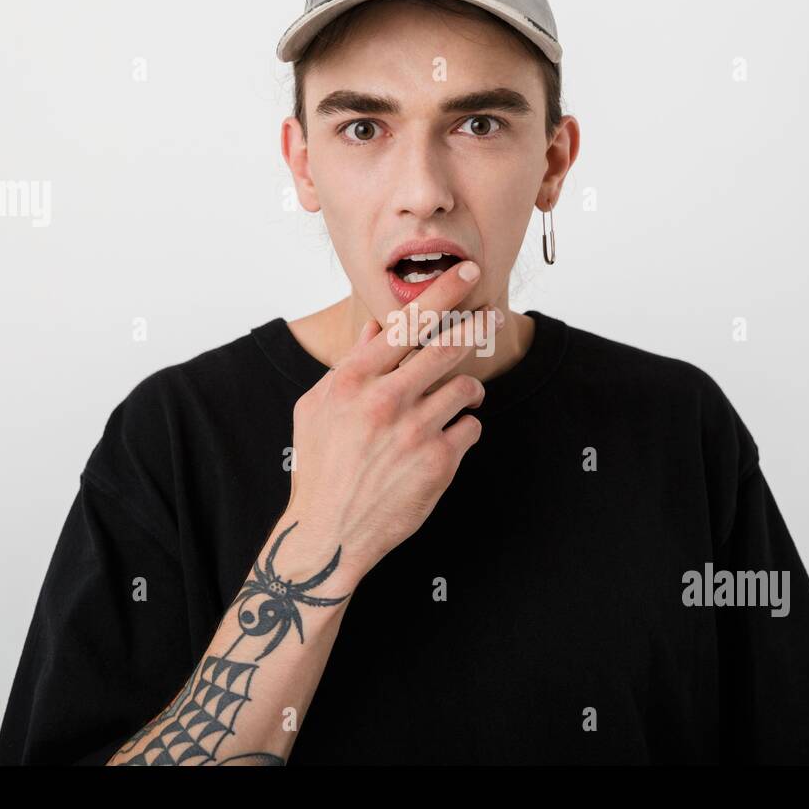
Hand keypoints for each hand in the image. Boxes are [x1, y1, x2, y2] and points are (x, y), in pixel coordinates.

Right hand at [286, 261, 504, 575]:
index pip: (405, 323)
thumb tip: (377, 327)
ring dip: (466, 391)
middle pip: (447, 347)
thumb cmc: (320, 468)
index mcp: (352, 382)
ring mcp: (414, 432)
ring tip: (454, 402)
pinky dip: (463, 430)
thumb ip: (350, 365)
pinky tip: (443, 441)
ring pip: (466, 388)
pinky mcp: (438, 463)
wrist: (329, 533)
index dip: (442, 293)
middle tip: (491, 317)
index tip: (466, 274)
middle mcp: (384, 401)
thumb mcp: (317, 409)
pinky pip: (470, 428)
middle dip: (475, 328)